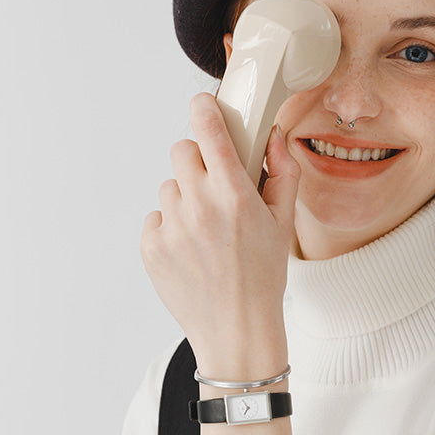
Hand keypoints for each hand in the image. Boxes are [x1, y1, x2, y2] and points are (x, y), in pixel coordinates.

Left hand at [140, 92, 299, 378]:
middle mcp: (198, 205)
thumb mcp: (283, 223)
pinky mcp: (151, 247)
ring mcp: (171, 226)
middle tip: (213, 187)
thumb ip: (283, 173)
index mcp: (234, 194)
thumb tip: (272, 136)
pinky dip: (171, 229)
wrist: (236, 330)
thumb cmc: (263, 278)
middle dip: (198, 162)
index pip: (208, 129)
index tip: (204, 105)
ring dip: (185, 200)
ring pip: (169, 188)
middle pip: (181, 151)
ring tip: (206, 232)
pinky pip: (156, 219)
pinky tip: (192, 252)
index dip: (204, 109)